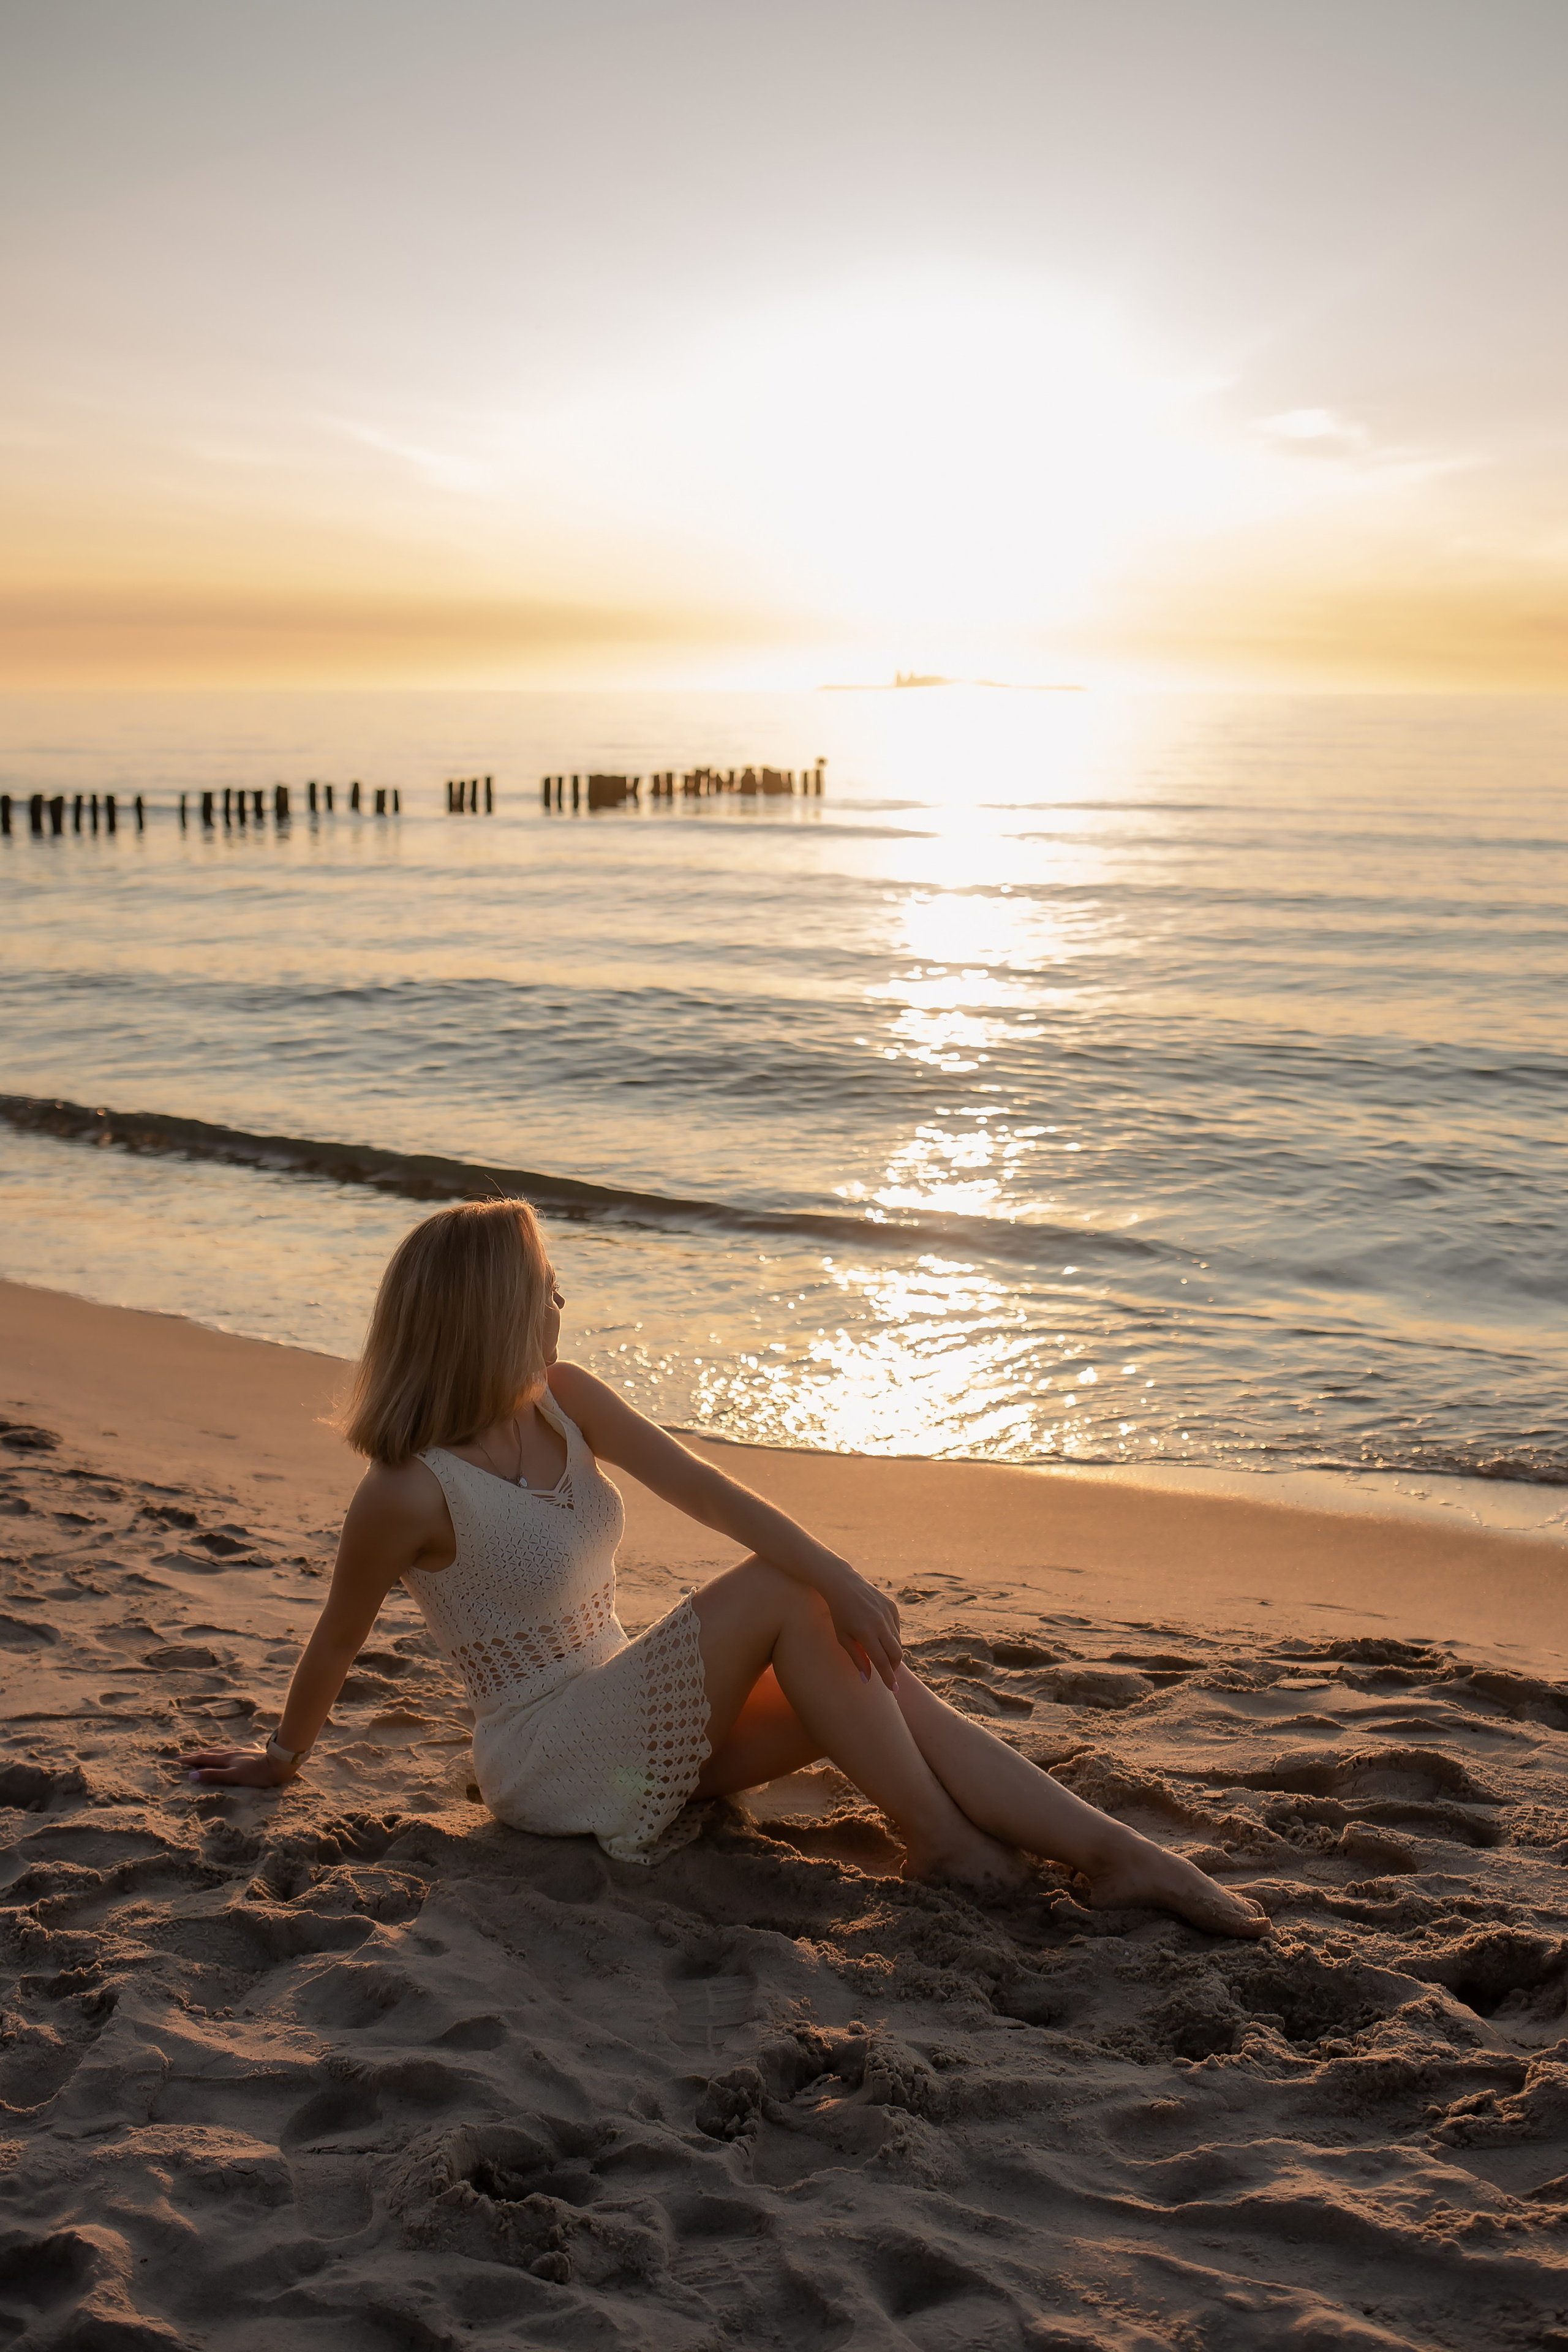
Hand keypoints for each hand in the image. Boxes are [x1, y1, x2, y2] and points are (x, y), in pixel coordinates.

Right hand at [179, 1744, 294, 1787]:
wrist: (279, 1763)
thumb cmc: (257, 1774)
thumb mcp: (233, 1776)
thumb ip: (213, 1776)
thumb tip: (191, 1776)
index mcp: (226, 1758)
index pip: (204, 1758)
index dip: (191, 1760)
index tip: (177, 1760)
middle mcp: (232, 1753)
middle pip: (211, 1753)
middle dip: (197, 1755)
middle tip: (185, 1756)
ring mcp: (241, 1752)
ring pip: (221, 1750)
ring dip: (209, 1752)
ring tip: (203, 1752)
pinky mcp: (249, 1753)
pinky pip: (231, 1750)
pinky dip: (223, 1751)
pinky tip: (229, 1751)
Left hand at [821, 1562, 902, 1688]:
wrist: (843, 1583)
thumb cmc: (839, 1614)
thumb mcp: (843, 1637)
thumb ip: (857, 1658)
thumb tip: (867, 1679)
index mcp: (865, 1633)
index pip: (882, 1661)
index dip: (888, 1677)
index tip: (894, 1690)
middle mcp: (880, 1623)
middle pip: (895, 1653)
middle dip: (893, 1667)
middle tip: (888, 1673)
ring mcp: (888, 1613)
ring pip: (897, 1641)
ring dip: (891, 1651)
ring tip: (880, 1653)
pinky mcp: (892, 1606)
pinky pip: (896, 1628)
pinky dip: (892, 1636)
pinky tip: (880, 1635)